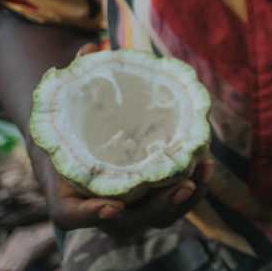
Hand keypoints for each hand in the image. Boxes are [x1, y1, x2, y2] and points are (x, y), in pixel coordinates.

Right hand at [38, 42, 214, 236]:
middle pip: (125, 223)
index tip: (114, 205)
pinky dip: (191, 191)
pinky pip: (170, 205)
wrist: (77, 138)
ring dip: (182, 203)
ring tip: (203, 172)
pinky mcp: (147, 199)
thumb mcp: (66, 99)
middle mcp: (94, 204)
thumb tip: (93, 46)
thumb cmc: (69, 119)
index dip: (89, 215)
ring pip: (154, 218)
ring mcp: (124, 206)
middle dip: (157, 209)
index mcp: (65, 187)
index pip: (69, 215)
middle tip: (183, 186)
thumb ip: (78, 76)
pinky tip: (207, 164)